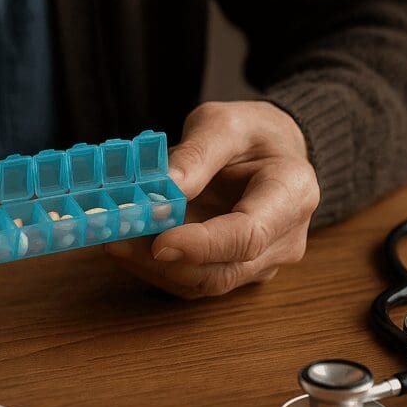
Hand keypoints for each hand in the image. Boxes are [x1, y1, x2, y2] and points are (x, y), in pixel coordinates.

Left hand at [106, 101, 318, 297]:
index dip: (201, 245)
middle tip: (117, 238)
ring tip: (115, 239)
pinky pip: (194, 281)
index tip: (158, 241)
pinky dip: (157, 269)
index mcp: (292, 193)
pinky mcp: (236, 270)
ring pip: (205, 283)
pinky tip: (128, 245)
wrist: (273, 151)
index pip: (248, 235)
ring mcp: (263, 261)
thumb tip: (163, 187)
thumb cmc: (252, 134)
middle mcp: (284, 238)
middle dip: (164, 262)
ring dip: (154, 268)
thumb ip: (197, 154)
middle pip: (223, 269)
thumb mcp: (224, 123)